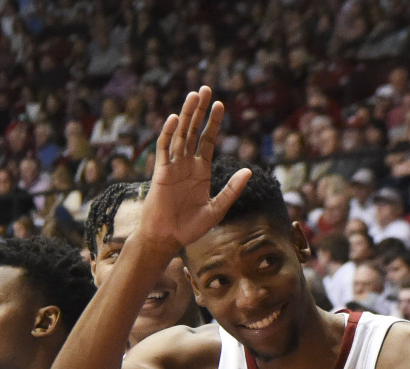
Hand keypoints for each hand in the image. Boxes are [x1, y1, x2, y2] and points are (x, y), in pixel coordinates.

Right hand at [138, 87, 251, 253]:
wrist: (167, 239)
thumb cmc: (190, 229)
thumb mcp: (217, 209)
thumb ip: (232, 190)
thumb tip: (249, 171)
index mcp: (201, 171)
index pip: (207, 140)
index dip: (213, 122)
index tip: (220, 104)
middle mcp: (187, 164)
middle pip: (193, 130)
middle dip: (200, 110)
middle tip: (206, 89)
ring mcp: (173, 167)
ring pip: (180, 134)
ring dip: (186, 115)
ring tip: (194, 95)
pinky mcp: (161, 172)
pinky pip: (163, 149)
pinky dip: (168, 134)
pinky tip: (175, 119)